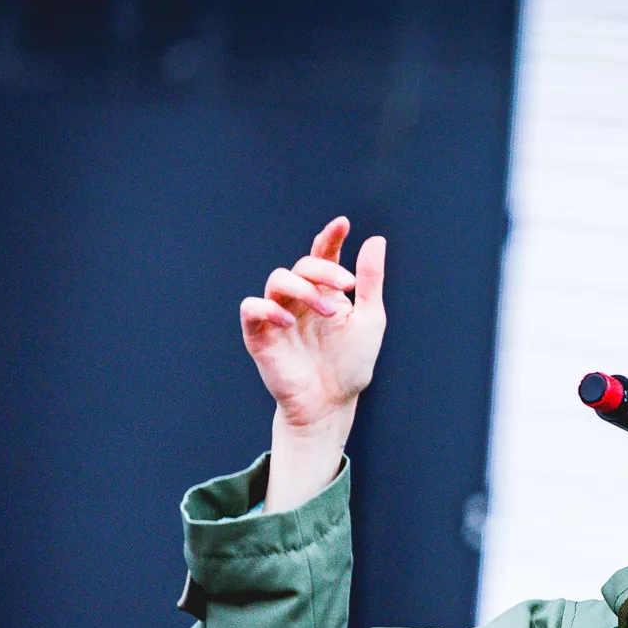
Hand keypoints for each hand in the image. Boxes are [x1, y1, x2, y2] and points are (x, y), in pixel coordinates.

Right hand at [240, 217, 386, 510]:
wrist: (331, 403)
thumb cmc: (350, 364)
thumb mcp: (368, 320)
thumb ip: (369, 281)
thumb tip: (375, 240)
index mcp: (325, 292)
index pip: (322, 255)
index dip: (329, 237)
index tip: (342, 224)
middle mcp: (300, 298)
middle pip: (302, 265)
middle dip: (324, 271)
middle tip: (346, 288)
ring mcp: (278, 314)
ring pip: (278, 279)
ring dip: (304, 288)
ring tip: (327, 311)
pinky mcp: (259, 334)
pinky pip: (252, 307)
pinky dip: (267, 308)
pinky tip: (289, 321)